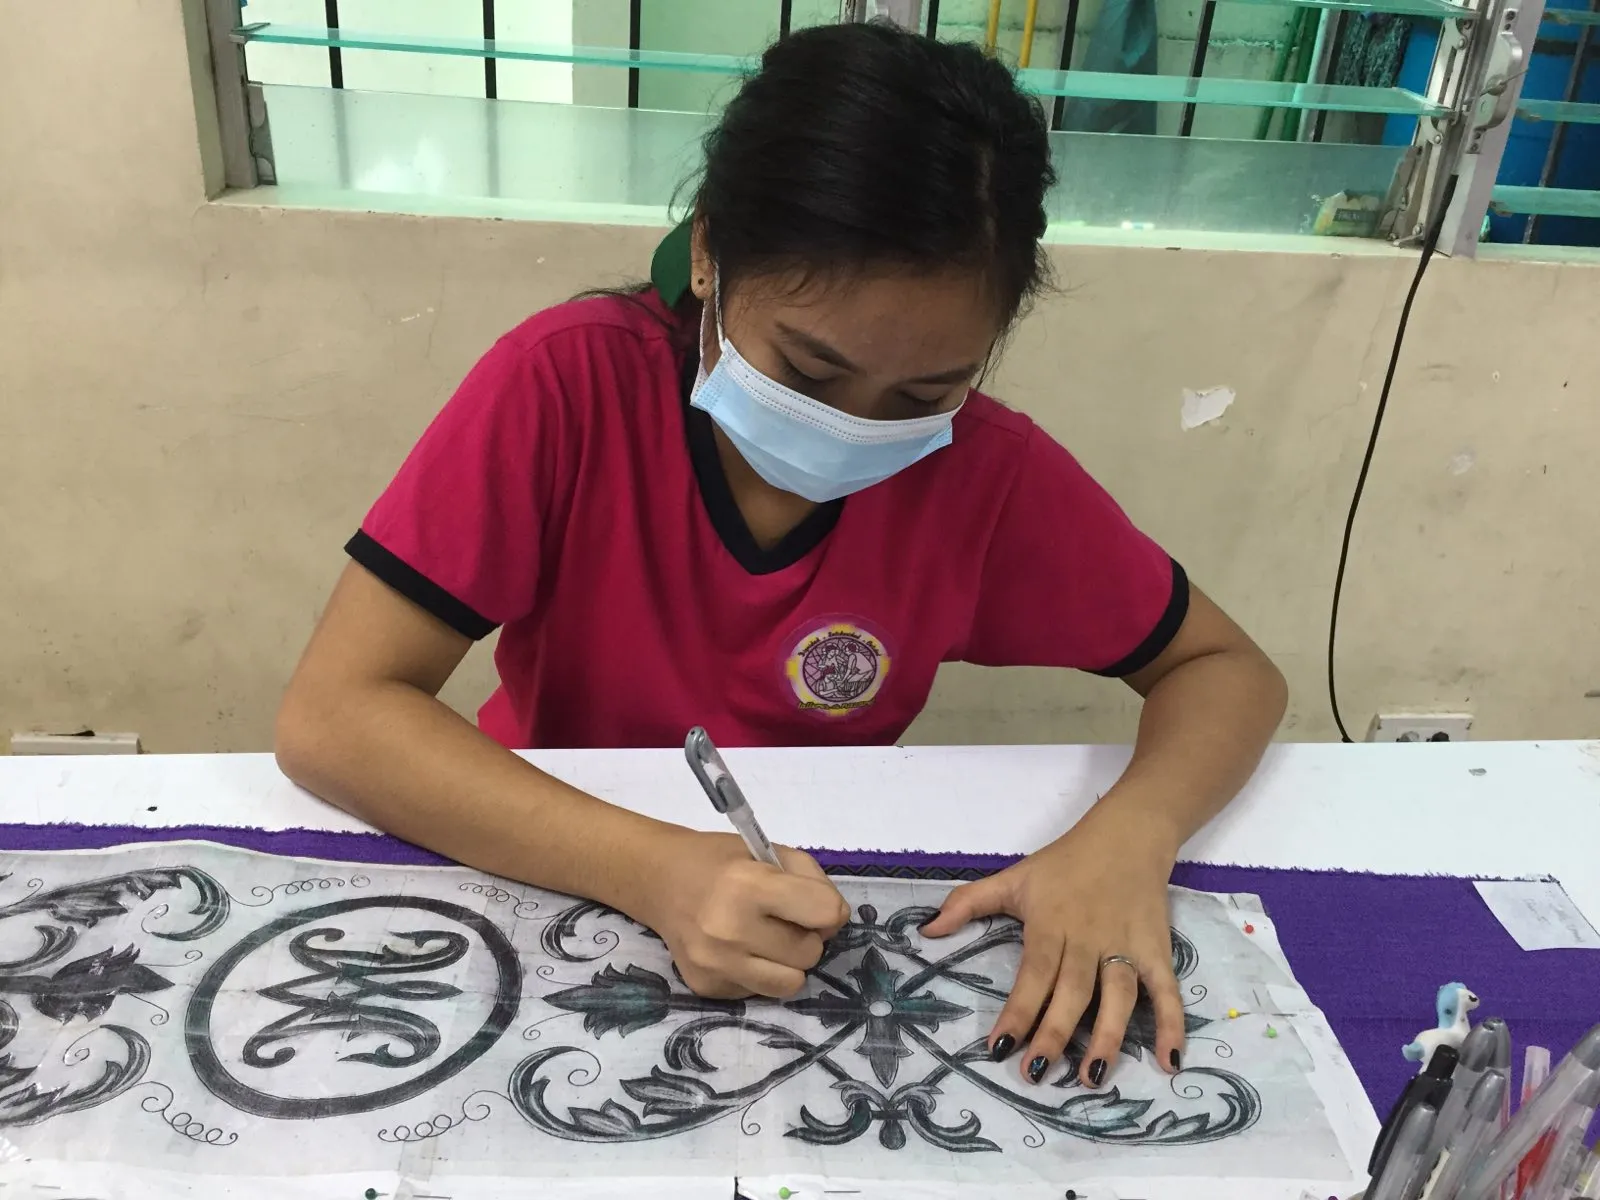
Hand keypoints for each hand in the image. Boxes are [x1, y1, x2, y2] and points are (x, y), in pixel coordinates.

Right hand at [640, 830, 849, 999]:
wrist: (660, 881)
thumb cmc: (723, 861)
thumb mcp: (771, 852)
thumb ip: (814, 882)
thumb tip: (834, 923)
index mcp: (748, 885)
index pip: (823, 913)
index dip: (827, 908)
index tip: (812, 902)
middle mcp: (730, 930)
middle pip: (810, 953)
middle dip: (805, 936)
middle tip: (782, 919)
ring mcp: (715, 964)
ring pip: (791, 983)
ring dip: (788, 962)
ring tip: (766, 939)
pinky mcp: (706, 987)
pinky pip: (760, 992)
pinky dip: (759, 973)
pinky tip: (738, 950)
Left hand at [919, 807, 1182, 1088]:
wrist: (1128, 834)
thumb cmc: (1065, 862)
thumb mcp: (1013, 877)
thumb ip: (968, 903)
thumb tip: (926, 931)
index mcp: (1051, 923)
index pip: (1034, 973)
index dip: (1018, 1010)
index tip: (999, 1047)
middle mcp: (1088, 939)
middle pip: (1072, 991)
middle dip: (1054, 1033)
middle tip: (1035, 1072)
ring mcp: (1126, 946)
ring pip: (1118, 996)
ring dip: (1107, 1038)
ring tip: (1091, 1079)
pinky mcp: (1157, 949)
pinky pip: (1166, 990)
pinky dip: (1171, 1024)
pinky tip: (1168, 1062)